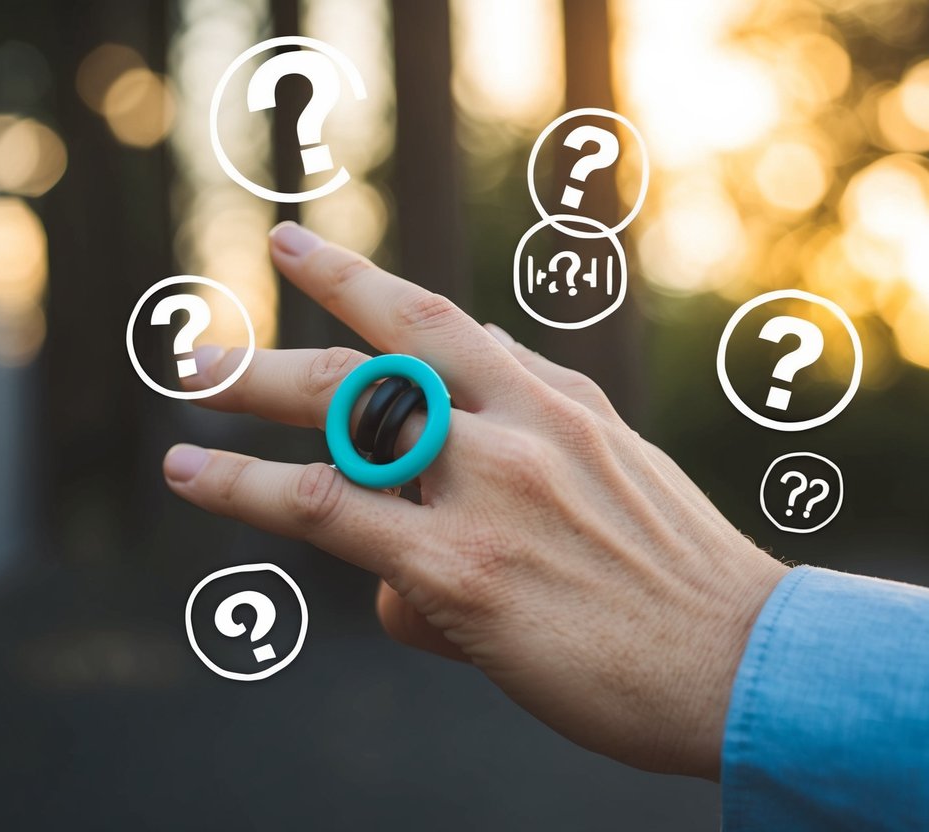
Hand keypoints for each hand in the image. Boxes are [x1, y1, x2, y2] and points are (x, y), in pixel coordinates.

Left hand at [162, 222, 787, 777]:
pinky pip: (335, 516)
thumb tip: (466, 376)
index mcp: (558, 402)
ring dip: (249, 411)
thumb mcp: (618, 467)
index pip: (439, 324)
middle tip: (200, 345)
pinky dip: (255, 492)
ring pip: (342, 430)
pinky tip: (197, 477)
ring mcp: (490, 494)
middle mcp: (520, 428)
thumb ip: (537, 414)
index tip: (293, 249)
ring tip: (183, 408)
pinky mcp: (463, 572)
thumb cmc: (679, 579)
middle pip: (377, 364)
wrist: (745, 662)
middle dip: (285, 347)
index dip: (357, 282)